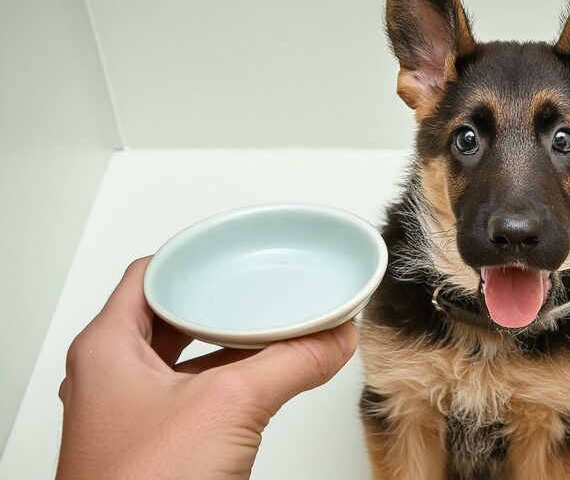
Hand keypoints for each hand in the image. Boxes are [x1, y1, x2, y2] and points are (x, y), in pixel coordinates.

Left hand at [56, 257, 358, 479]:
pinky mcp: (153, 447)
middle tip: (259, 288)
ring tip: (269, 329)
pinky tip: (260, 383)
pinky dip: (227, 382)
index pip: (150, 275)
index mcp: (106, 349)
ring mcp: (129, 415)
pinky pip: (193, 396)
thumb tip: (335, 338)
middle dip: (220, 302)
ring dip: (226, 344)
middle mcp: (110, 378)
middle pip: (170, 316)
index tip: (234, 251)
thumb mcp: (231, 405)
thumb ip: (290, 362)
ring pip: (183, 358)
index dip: (194, 258)